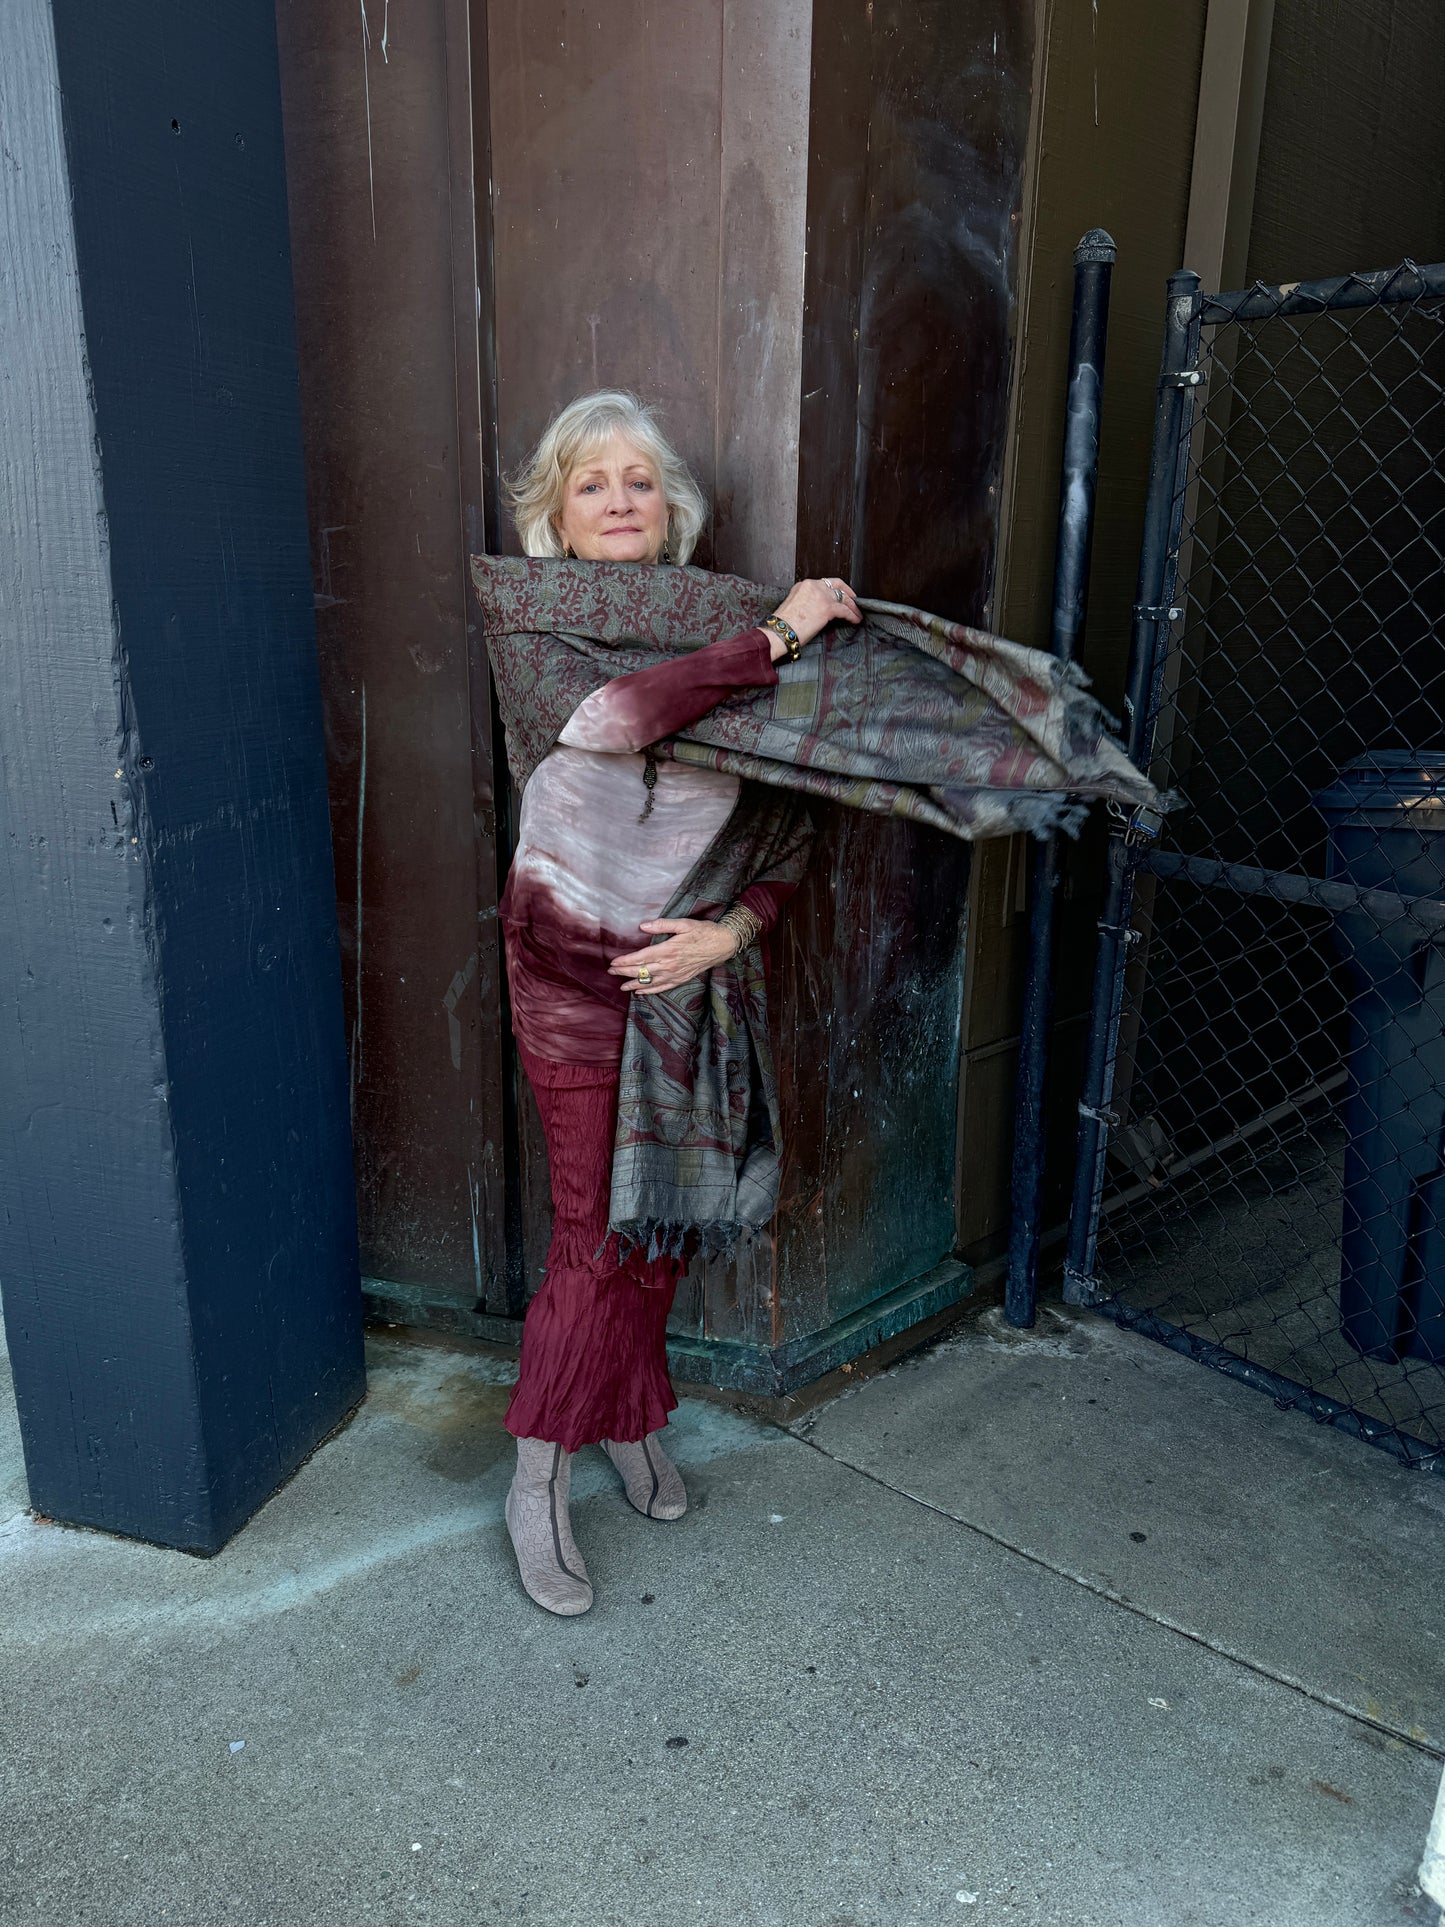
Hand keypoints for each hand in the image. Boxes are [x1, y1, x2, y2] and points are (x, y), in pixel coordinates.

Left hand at [609, 918, 738, 995]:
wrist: (723, 945)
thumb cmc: (704, 932)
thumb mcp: (684, 923)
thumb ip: (662, 924)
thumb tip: (643, 925)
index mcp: (668, 950)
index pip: (641, 958)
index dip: (625, 961)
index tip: (613, 963)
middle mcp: (670, 965)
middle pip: (642, 971)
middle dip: (624, 972)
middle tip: (611, 972)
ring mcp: (675, 974)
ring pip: (650, 982)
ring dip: (634, 984)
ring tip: (621, 986)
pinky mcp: (681, 979)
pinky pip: (662, 988)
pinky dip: (650, 991)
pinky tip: (641, 992)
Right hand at [768, 576, 862, 656]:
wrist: (779, 631)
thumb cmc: (783, 625)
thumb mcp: (794, 605)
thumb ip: (807, 602)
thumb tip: (817, 609)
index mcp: (803, 585)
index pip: (825, 583)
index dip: (836, 588)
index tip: (841, 594)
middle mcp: (813, 586)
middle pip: (837, 586)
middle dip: (848, 593)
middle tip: (854, 601)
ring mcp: (821, 596)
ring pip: (844, 598)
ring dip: (853, 606)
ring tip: (857, 613)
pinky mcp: (827, 608)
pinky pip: (845, 610)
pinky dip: (852, 615)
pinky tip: (855, 620)